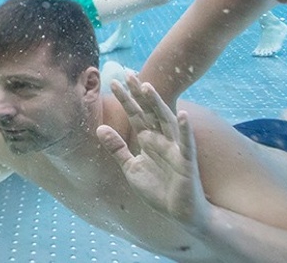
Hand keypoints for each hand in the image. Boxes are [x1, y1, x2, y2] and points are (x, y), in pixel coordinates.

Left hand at [96, 72, 208, 229]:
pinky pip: (186, 143)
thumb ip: (117, 148)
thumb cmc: (157, 189)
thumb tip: (100, 127)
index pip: (135, 114)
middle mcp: (161, 140)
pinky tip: (183, 114)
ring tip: (147, 87)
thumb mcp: (131, 167)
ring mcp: (175, 149)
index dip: (125, 99)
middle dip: (138, 93)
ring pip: (165, 121)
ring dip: (157, 104)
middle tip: (127, 73)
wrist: (179, 213)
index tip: (112, 82)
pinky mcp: (186, 162)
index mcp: (148, 140)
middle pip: (149, 111)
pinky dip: (184, 129)